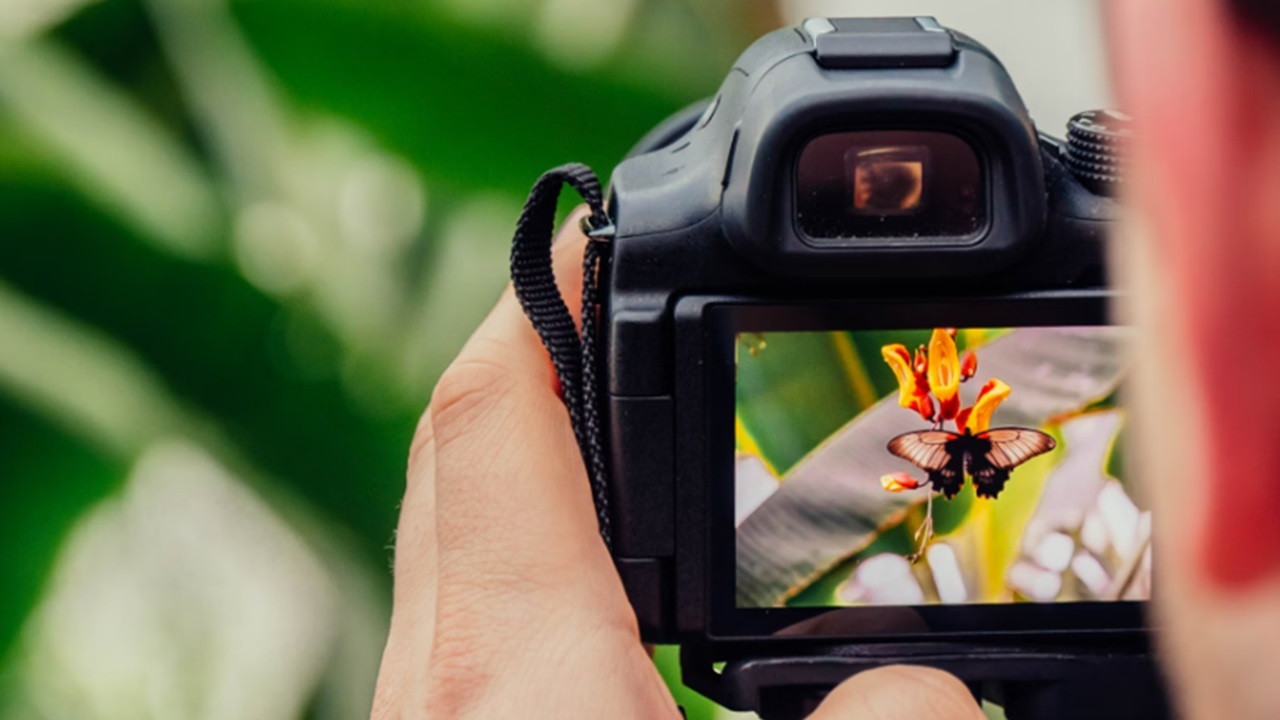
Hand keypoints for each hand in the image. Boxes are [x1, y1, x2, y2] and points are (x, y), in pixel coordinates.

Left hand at [369, 209, 984, 718]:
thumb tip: (934, 685)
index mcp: (518, 667)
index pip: (496, 413)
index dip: (548, 298)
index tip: (604, 233)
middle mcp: (444, 678)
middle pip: (463, 452)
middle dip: (541, 357)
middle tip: (626, 311)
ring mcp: (432, 710)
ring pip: (456, 532)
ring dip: (535, 455)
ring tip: (634, 428)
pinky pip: (471, 606)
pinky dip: (532, 551)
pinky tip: (611, 589)